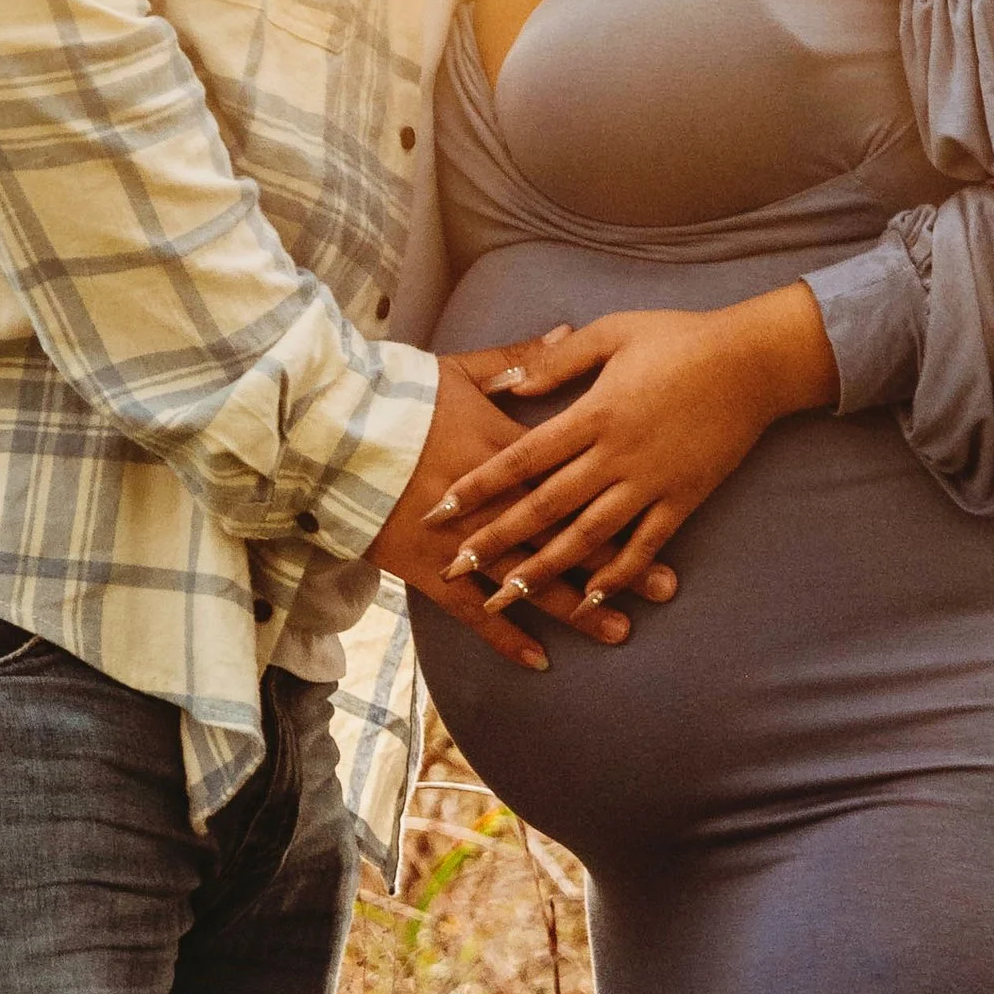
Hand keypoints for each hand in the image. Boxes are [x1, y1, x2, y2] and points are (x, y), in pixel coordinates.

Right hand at [368, 352, 675, 668]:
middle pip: (565, 537)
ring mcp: (461, 540)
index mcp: (508, 451)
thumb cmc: (396, 395)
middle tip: (663, 589)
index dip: (621, 501)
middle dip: (616, 564)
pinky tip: (540, 660)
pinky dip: (505, 636)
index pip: (577, 482)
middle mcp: (494, 502)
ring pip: (528, 579)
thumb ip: (520, 360)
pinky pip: (472, 610)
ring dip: (574, 607)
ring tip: (618, 631)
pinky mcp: (427, 568)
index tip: (666, 515)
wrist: (327, 431)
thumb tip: (567, 333)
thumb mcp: (461, 369)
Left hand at [423, 286, 839, 608]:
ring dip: (546, 569)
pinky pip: (647, 544)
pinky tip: (593, 599)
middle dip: (498, 539)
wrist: (754, 360)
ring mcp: (652, 481)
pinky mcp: (684, 497)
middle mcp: (618, 454)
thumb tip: (507, 387)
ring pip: (590, 535)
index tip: (441, 508)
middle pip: (546, 505)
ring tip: (509, 596)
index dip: (480, 485)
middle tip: (456, 566)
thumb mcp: (613, 332)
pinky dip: (619, 575)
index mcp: (595, 412)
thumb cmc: (681, 337)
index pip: (523, 456)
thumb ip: (557, 361)